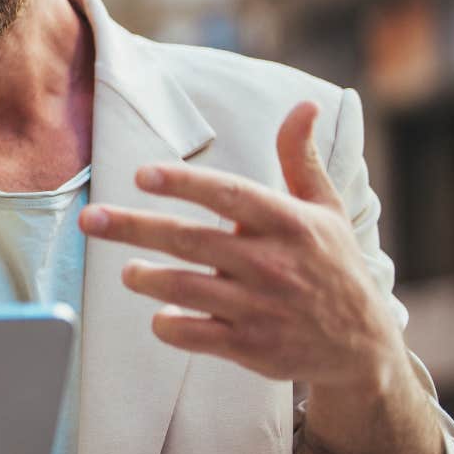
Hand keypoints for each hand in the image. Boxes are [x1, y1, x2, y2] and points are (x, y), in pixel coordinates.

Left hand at [78, 101, 406, 396]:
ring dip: (147, 278)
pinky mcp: (251, 347)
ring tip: (128, 271)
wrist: (363, 347)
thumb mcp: (327, 211)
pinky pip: (196, 335)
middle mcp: (272, 263)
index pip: (229, 195)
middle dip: (135, 227)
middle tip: (91, 219)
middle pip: (190, 240)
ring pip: (186, 288)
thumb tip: (302, 106)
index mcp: (289, 224)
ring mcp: (260, 308)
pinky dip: (170, 325)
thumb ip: (300, 160)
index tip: (142, 173)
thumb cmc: (334, 267)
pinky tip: (160, 315)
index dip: (184, 183)